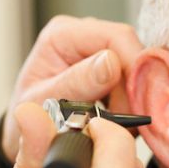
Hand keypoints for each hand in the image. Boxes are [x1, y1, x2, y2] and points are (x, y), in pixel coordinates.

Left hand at [0, 16, 142, 167]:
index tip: (138, 101)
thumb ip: (76, 83)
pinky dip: (134, 101)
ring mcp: (101, 49)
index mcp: (62, 34)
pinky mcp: (113, 66)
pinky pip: (136, 80)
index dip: (134, 67)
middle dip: (135, 87)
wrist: (29, 133)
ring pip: (138, 67)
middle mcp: (84, 34)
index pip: (116, 37)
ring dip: (136, 97)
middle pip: (132, 51)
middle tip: (128, 120)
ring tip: (120, 123)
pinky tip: (121, 118)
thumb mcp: (45, 102)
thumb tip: (111, 62)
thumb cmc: (29, 118)